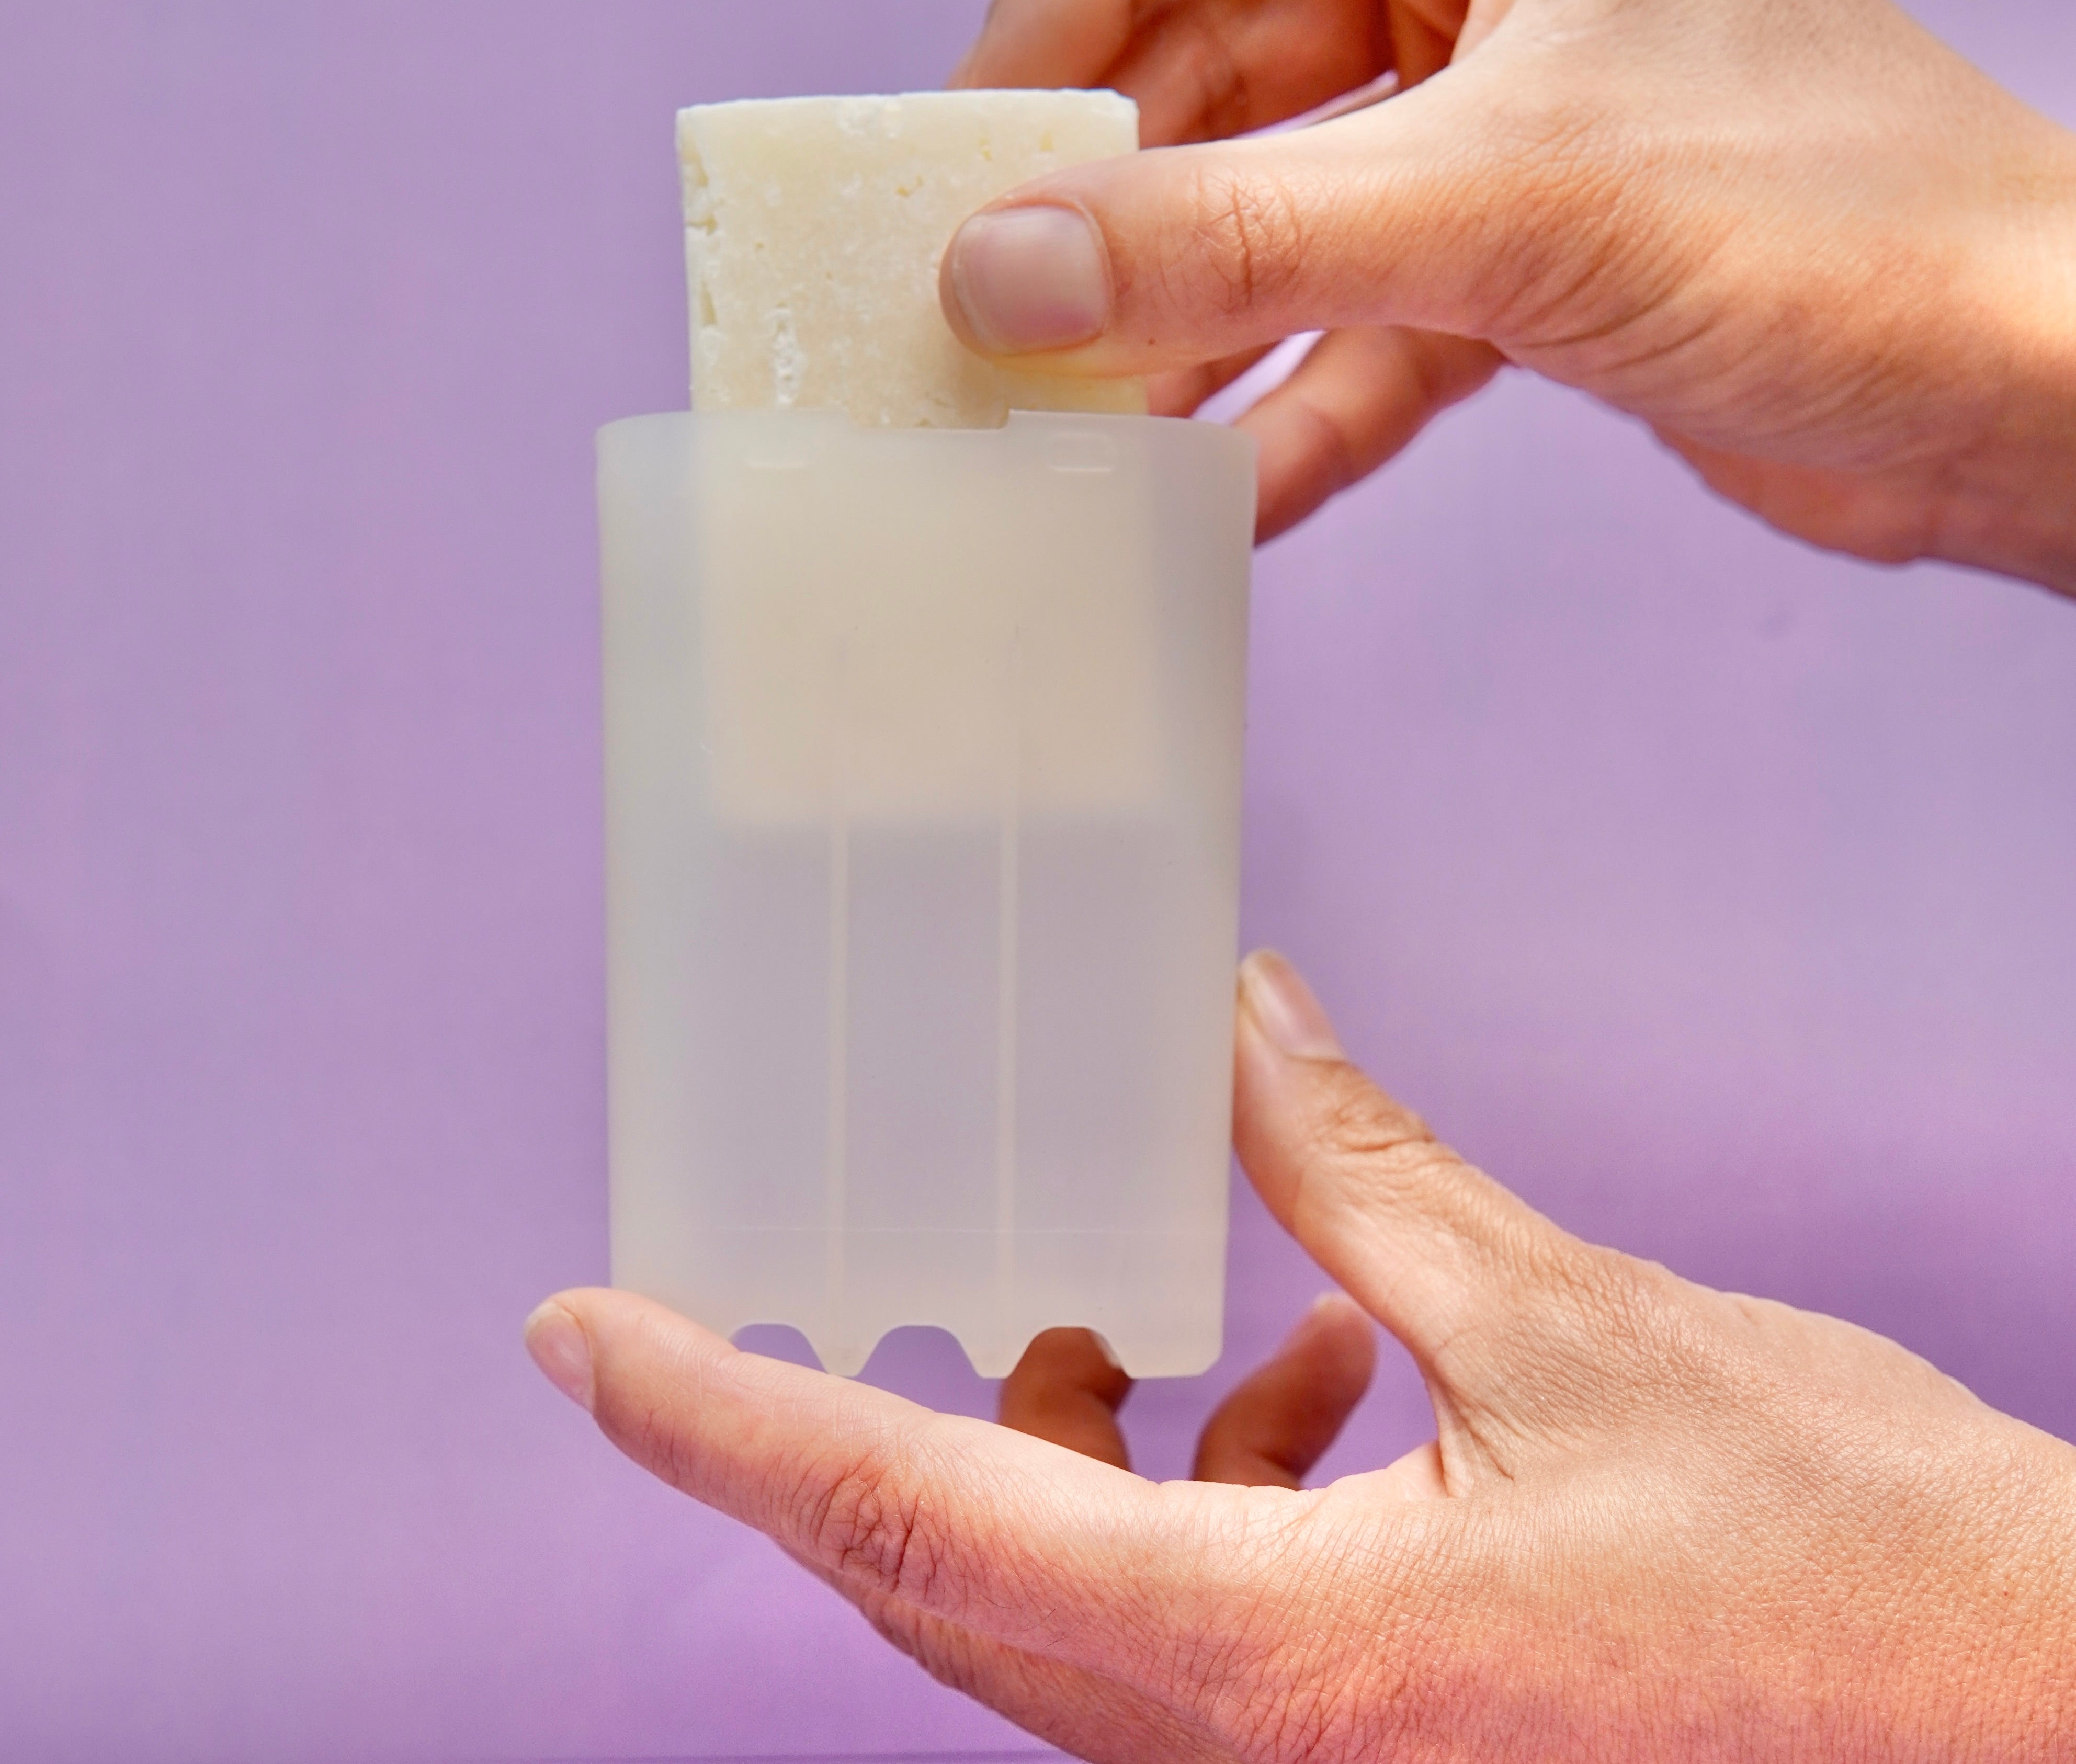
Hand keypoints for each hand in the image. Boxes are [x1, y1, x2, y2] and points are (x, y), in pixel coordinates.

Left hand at [526, 951, 2075, 1759]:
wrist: (2036, 1732)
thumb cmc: (1849, 1574)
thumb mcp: (1574, 1333)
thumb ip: (1365, 1179)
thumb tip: (1235, 1021)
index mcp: (1286, 1672)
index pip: (910, 1521)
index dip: (718, 1417)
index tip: (577, 1337)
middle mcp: (1264, 1763)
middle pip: (959, 1578)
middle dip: (886, 1407)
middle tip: (885, 1258)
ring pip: (1071, 1604)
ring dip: (1082, 1442)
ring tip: (1162, 1306)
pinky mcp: (1380, 1754)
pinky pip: (1194, 1625)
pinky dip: (1207, 1490)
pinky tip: (1320, 1379)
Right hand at [937, 0, 2075, 580]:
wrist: (2024, 390)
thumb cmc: (1845, 221)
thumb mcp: (1506, 205)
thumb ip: (1239, 237)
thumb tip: (1003, 267)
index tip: (992, 127)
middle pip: (1200, 34)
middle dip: (1104, 178)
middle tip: (995, 305)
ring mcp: (1485, 112)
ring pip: (1262, 192)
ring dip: (1176, 312)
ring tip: (1077, 421)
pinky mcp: (1509, 256)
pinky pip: (1345, 321)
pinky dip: (1286, 408)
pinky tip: (1221, 497)